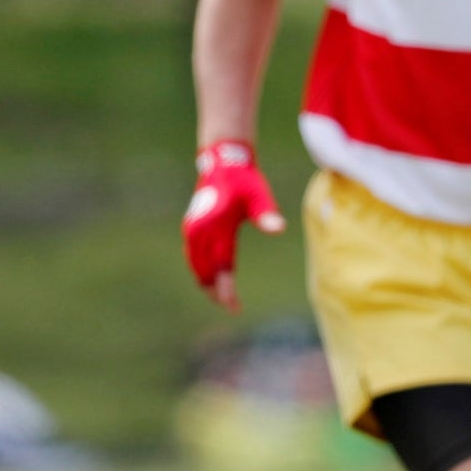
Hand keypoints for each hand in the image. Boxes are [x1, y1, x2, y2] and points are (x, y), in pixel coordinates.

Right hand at [182, 140, 283, 309]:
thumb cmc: (244, 181)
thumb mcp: (258, 196)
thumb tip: (279, 229)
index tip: (234, 306)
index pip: (220, 266)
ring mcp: (192, 231)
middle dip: (217, 291)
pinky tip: (213, 280)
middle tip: (232, 307)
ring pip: (196, 267)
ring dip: (207, 283)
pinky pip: (193, 258)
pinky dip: (202, 272)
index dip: (226, 289)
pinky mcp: (191, 230)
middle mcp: (198, 231)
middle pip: (204, 271)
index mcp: (214, 226)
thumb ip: (266, 214)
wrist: (222, 163)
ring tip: (223, 298)